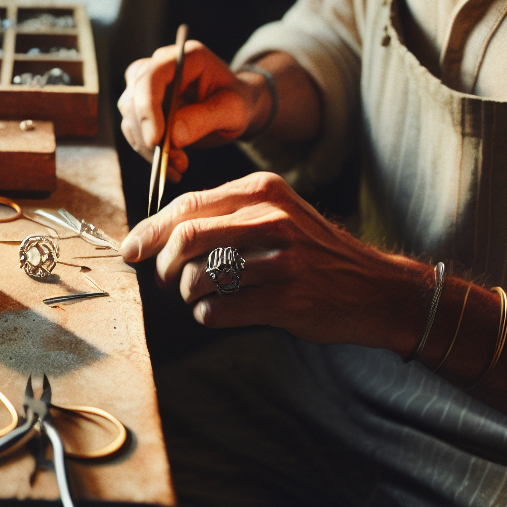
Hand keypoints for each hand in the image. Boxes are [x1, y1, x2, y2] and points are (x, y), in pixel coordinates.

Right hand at [118, 40, 262, 178]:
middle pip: (134, 99)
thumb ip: (206, 118)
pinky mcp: (143, 106)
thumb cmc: (237, 102)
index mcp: (185, 57)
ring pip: (130, 118)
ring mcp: (148, 85)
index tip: (156, 141)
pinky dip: (148, 152)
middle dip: (150, 136)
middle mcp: (161, 66)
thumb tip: (174, 136)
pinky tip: (171, 166)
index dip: (148, 107)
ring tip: (180, 167)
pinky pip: (134, 131)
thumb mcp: (234, 110)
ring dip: (149, 149)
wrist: (233, 108)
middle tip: (178, 162)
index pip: (153, 76)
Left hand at [121, 172, 423, 350]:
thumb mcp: (278, 214)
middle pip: (185, 237)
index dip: (149, 230)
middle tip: (165, 280)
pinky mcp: (287, 299)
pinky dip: (209, 316)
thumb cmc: (314, 253)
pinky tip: (224, 311)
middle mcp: (272, 219)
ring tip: (203, 296)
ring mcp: (282, 260)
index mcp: (263, 191)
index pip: (187, 204)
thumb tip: (157, 235)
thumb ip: (225, 216)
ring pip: (199, 278)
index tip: (131, 249)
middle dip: (163, 265)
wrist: (376, 288)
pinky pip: (218, 311)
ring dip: (189, 294)